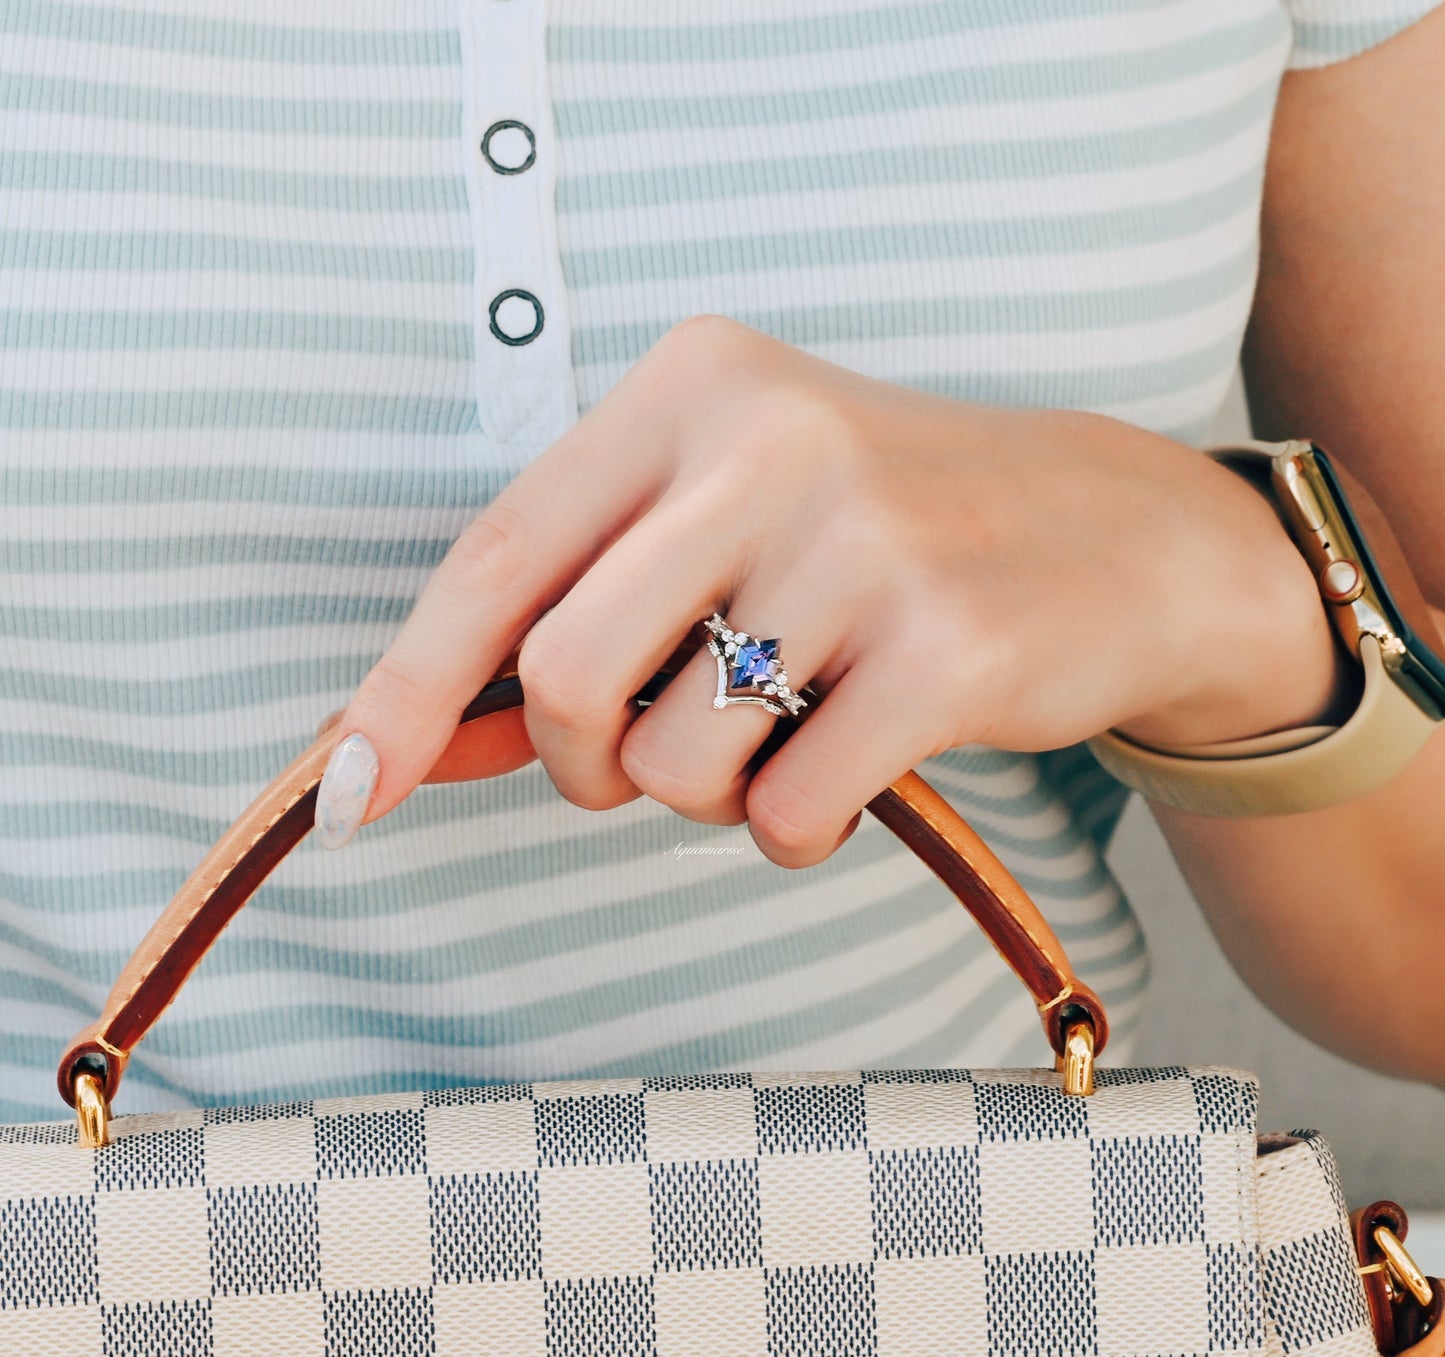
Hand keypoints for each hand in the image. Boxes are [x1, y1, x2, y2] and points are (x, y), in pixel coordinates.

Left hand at [314, 314, 1346, 861]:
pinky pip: (786, 813)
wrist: (1118, 538)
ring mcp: (868, 542)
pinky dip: (791, 831)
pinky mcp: (951, 648)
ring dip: (704, 798)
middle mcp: (772, 442)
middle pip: (563, 675)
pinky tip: (853, 773)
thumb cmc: (884, 543)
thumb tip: (414, 741)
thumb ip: (581, 615)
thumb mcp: (728, 530)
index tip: (348, 789)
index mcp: (694, 389)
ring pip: (676, 765)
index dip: (404, 687)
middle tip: (641, 762)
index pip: (498, 558)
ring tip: (783, 740)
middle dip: (580, 761)